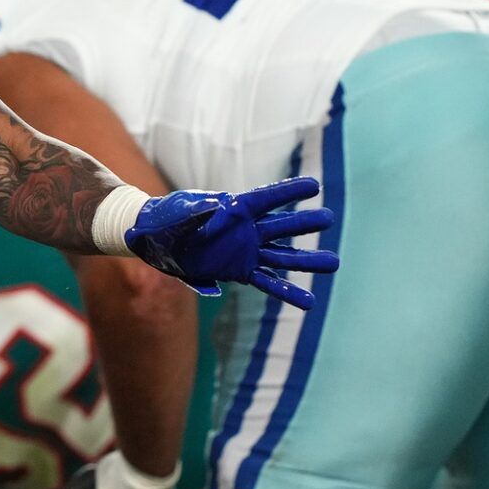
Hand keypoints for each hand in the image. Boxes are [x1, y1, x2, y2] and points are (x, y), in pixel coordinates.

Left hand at [124, 177, 336, 309]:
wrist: (155, 237)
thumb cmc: (167, 217)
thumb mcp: (180, 212)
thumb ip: (198, 214)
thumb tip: (213, 215)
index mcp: (234, 208)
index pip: (267, 198)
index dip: (289, 192)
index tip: (314, 186)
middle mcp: (246, 229)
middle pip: (281, 226)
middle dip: (305, 223)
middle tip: (330, 218)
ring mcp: (245, 251)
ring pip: (282, 256)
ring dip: (306, 260)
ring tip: (334, 262)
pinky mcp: (239, 271)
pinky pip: (267, 282)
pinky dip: (287, 291)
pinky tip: (309, 302)